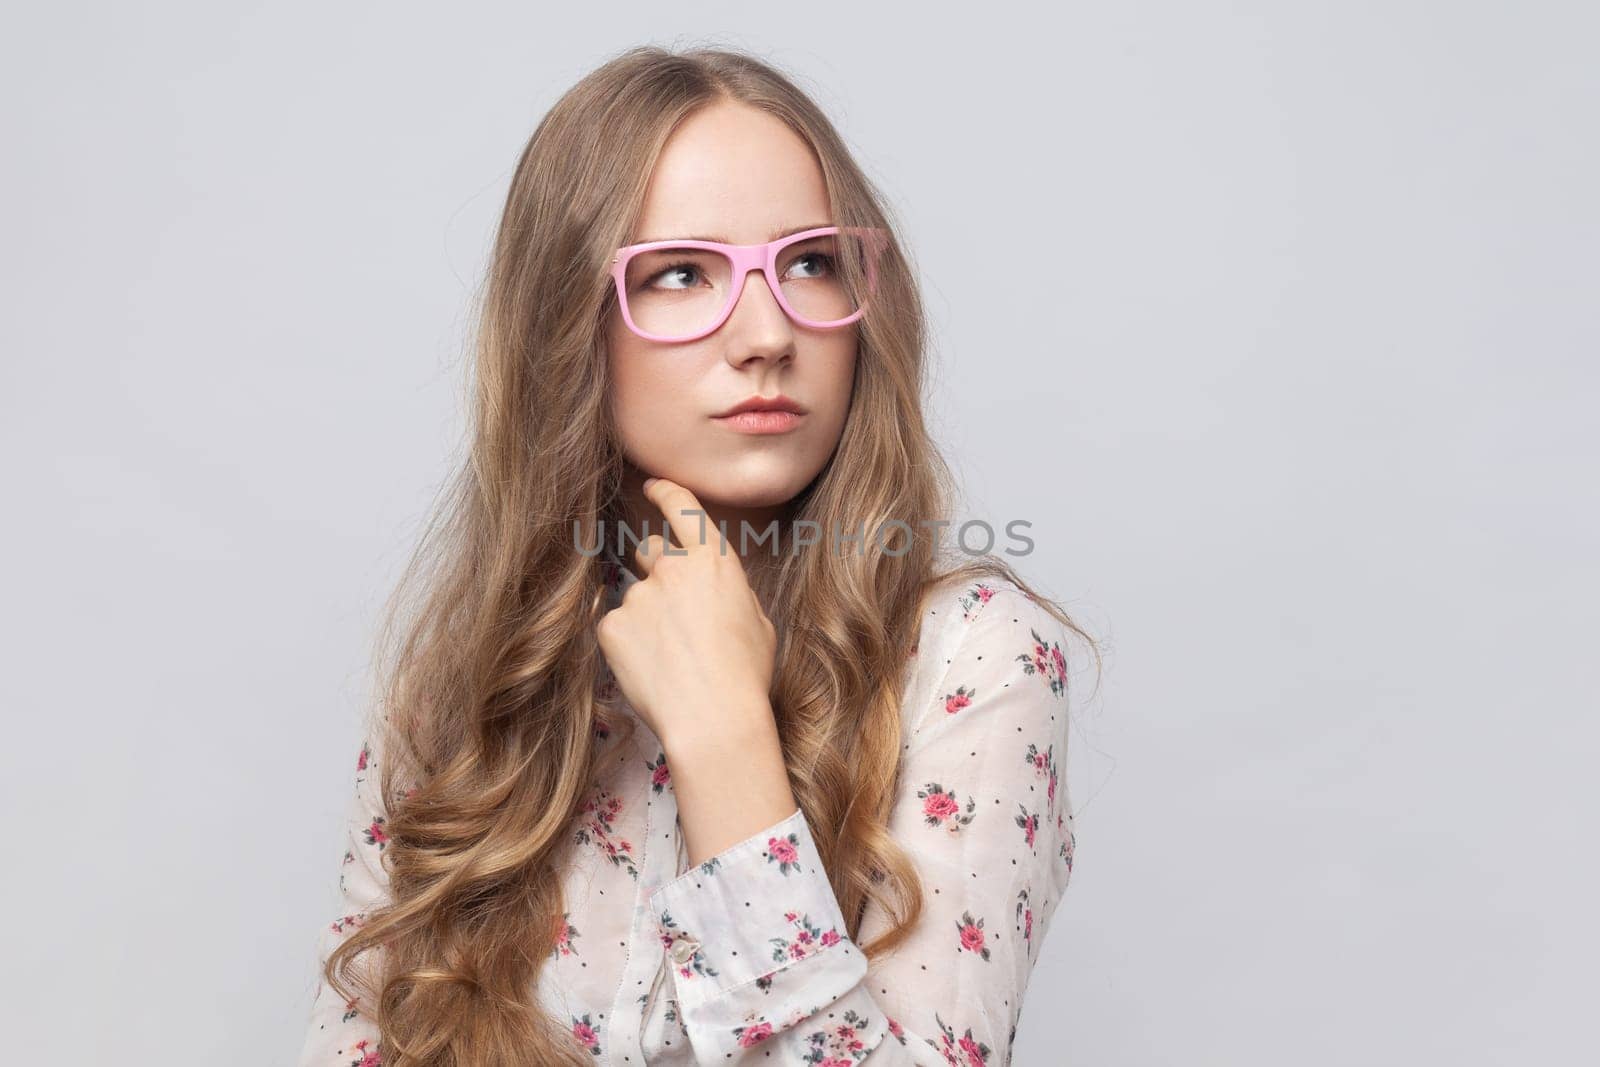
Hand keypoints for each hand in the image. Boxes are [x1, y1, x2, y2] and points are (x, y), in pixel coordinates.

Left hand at [595, 477, 778, 754]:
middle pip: (649, 551)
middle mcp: (672, 568)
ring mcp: (638, 595)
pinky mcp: (612, 626)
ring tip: (670, 661)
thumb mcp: (757, 623)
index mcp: (713, 562)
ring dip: (647, 621)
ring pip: (636, 600)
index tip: (653, 487)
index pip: (683, 508)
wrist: (713, 718)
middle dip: (656, 572)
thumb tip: (713, 594)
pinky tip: (651, 671)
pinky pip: (616, 629)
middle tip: (671, 612)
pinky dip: (629, 646)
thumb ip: (729, 594)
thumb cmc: (745, 676)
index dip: (665, 492)